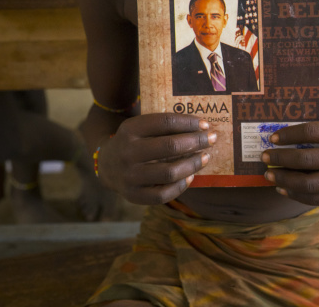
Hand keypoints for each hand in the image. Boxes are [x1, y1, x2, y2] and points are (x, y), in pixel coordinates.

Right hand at [97, 113, 216, 204]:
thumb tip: (201, 127)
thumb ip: (163, 126)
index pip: (165, 122)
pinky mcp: (133, 196)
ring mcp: (129, 176)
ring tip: (205, 157)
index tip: (205, 124)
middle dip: (196, 142)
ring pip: (169, 172)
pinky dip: (181, 186)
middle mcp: (128, 152)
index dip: (188, 123)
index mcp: (130, 129)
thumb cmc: (134, 141)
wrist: (107, 165)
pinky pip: (163, 195)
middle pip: (169, 146)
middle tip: (211, 139)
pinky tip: (191, 177)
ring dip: (192, 164)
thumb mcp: (140, 127)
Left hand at [261, 120, 318, 204]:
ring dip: (284, 179)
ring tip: (270, 175)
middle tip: (265, 157)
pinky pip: (318, 198)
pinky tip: (284, 189)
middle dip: (280, 158)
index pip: (311, 133)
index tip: (272, 138)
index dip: (288, 135)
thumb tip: (283, 141)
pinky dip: (297, 195)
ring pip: (309, 183)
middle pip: (306, 159)